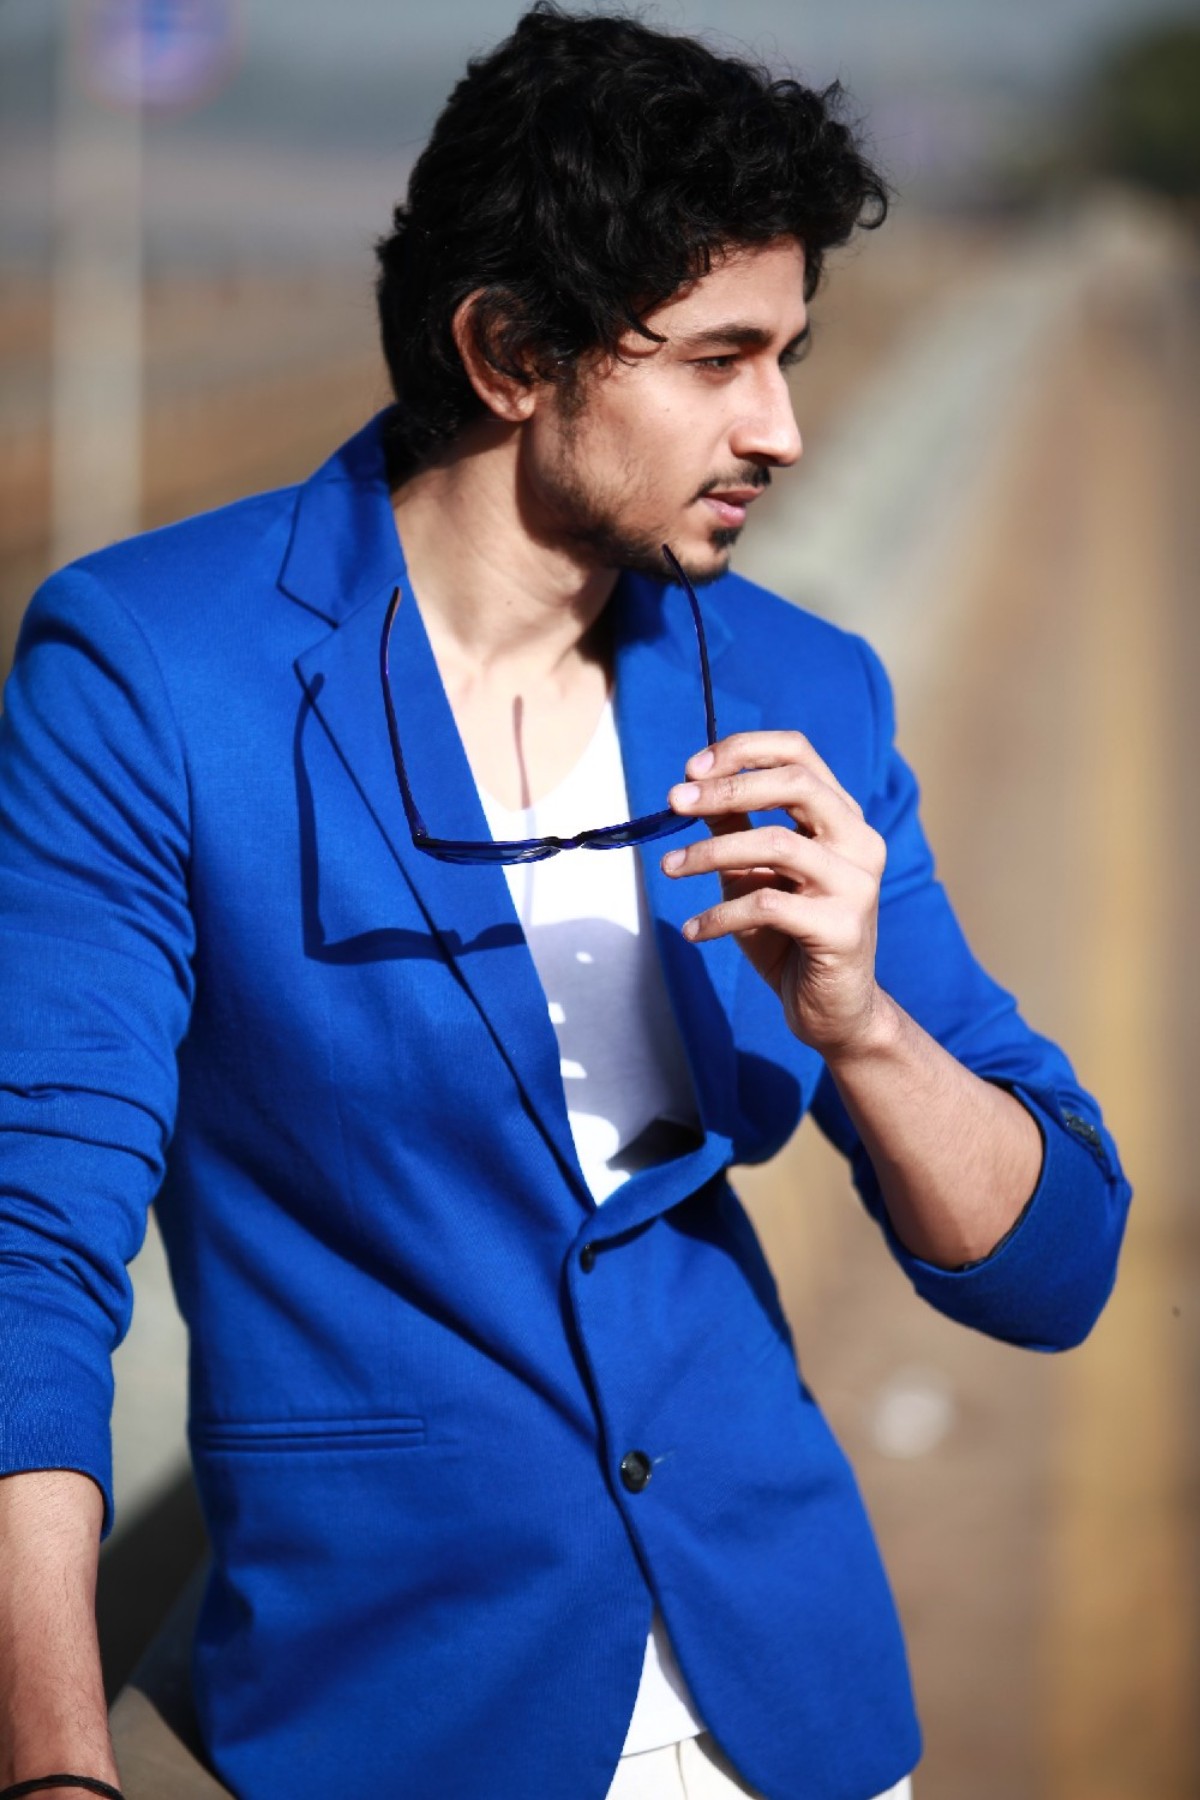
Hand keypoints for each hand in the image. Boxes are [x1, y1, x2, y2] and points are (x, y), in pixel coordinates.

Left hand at [662, 731, 888, 1058]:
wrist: (831, 1011)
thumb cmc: (790, 938)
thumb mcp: (753, 875)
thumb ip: (733, 829)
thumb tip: (690, 787)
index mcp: (841, 818)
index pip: (799, 753)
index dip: (743, 750)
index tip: (690, 768)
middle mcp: (859, 842)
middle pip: (796, 784)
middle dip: (726, 788)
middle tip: (673, 803)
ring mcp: (856, 885)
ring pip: (777, 843)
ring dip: (710, 852)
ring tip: (669, 869)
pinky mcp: (842, 928)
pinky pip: (768, 906)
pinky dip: (719, 915)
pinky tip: (693, 930)